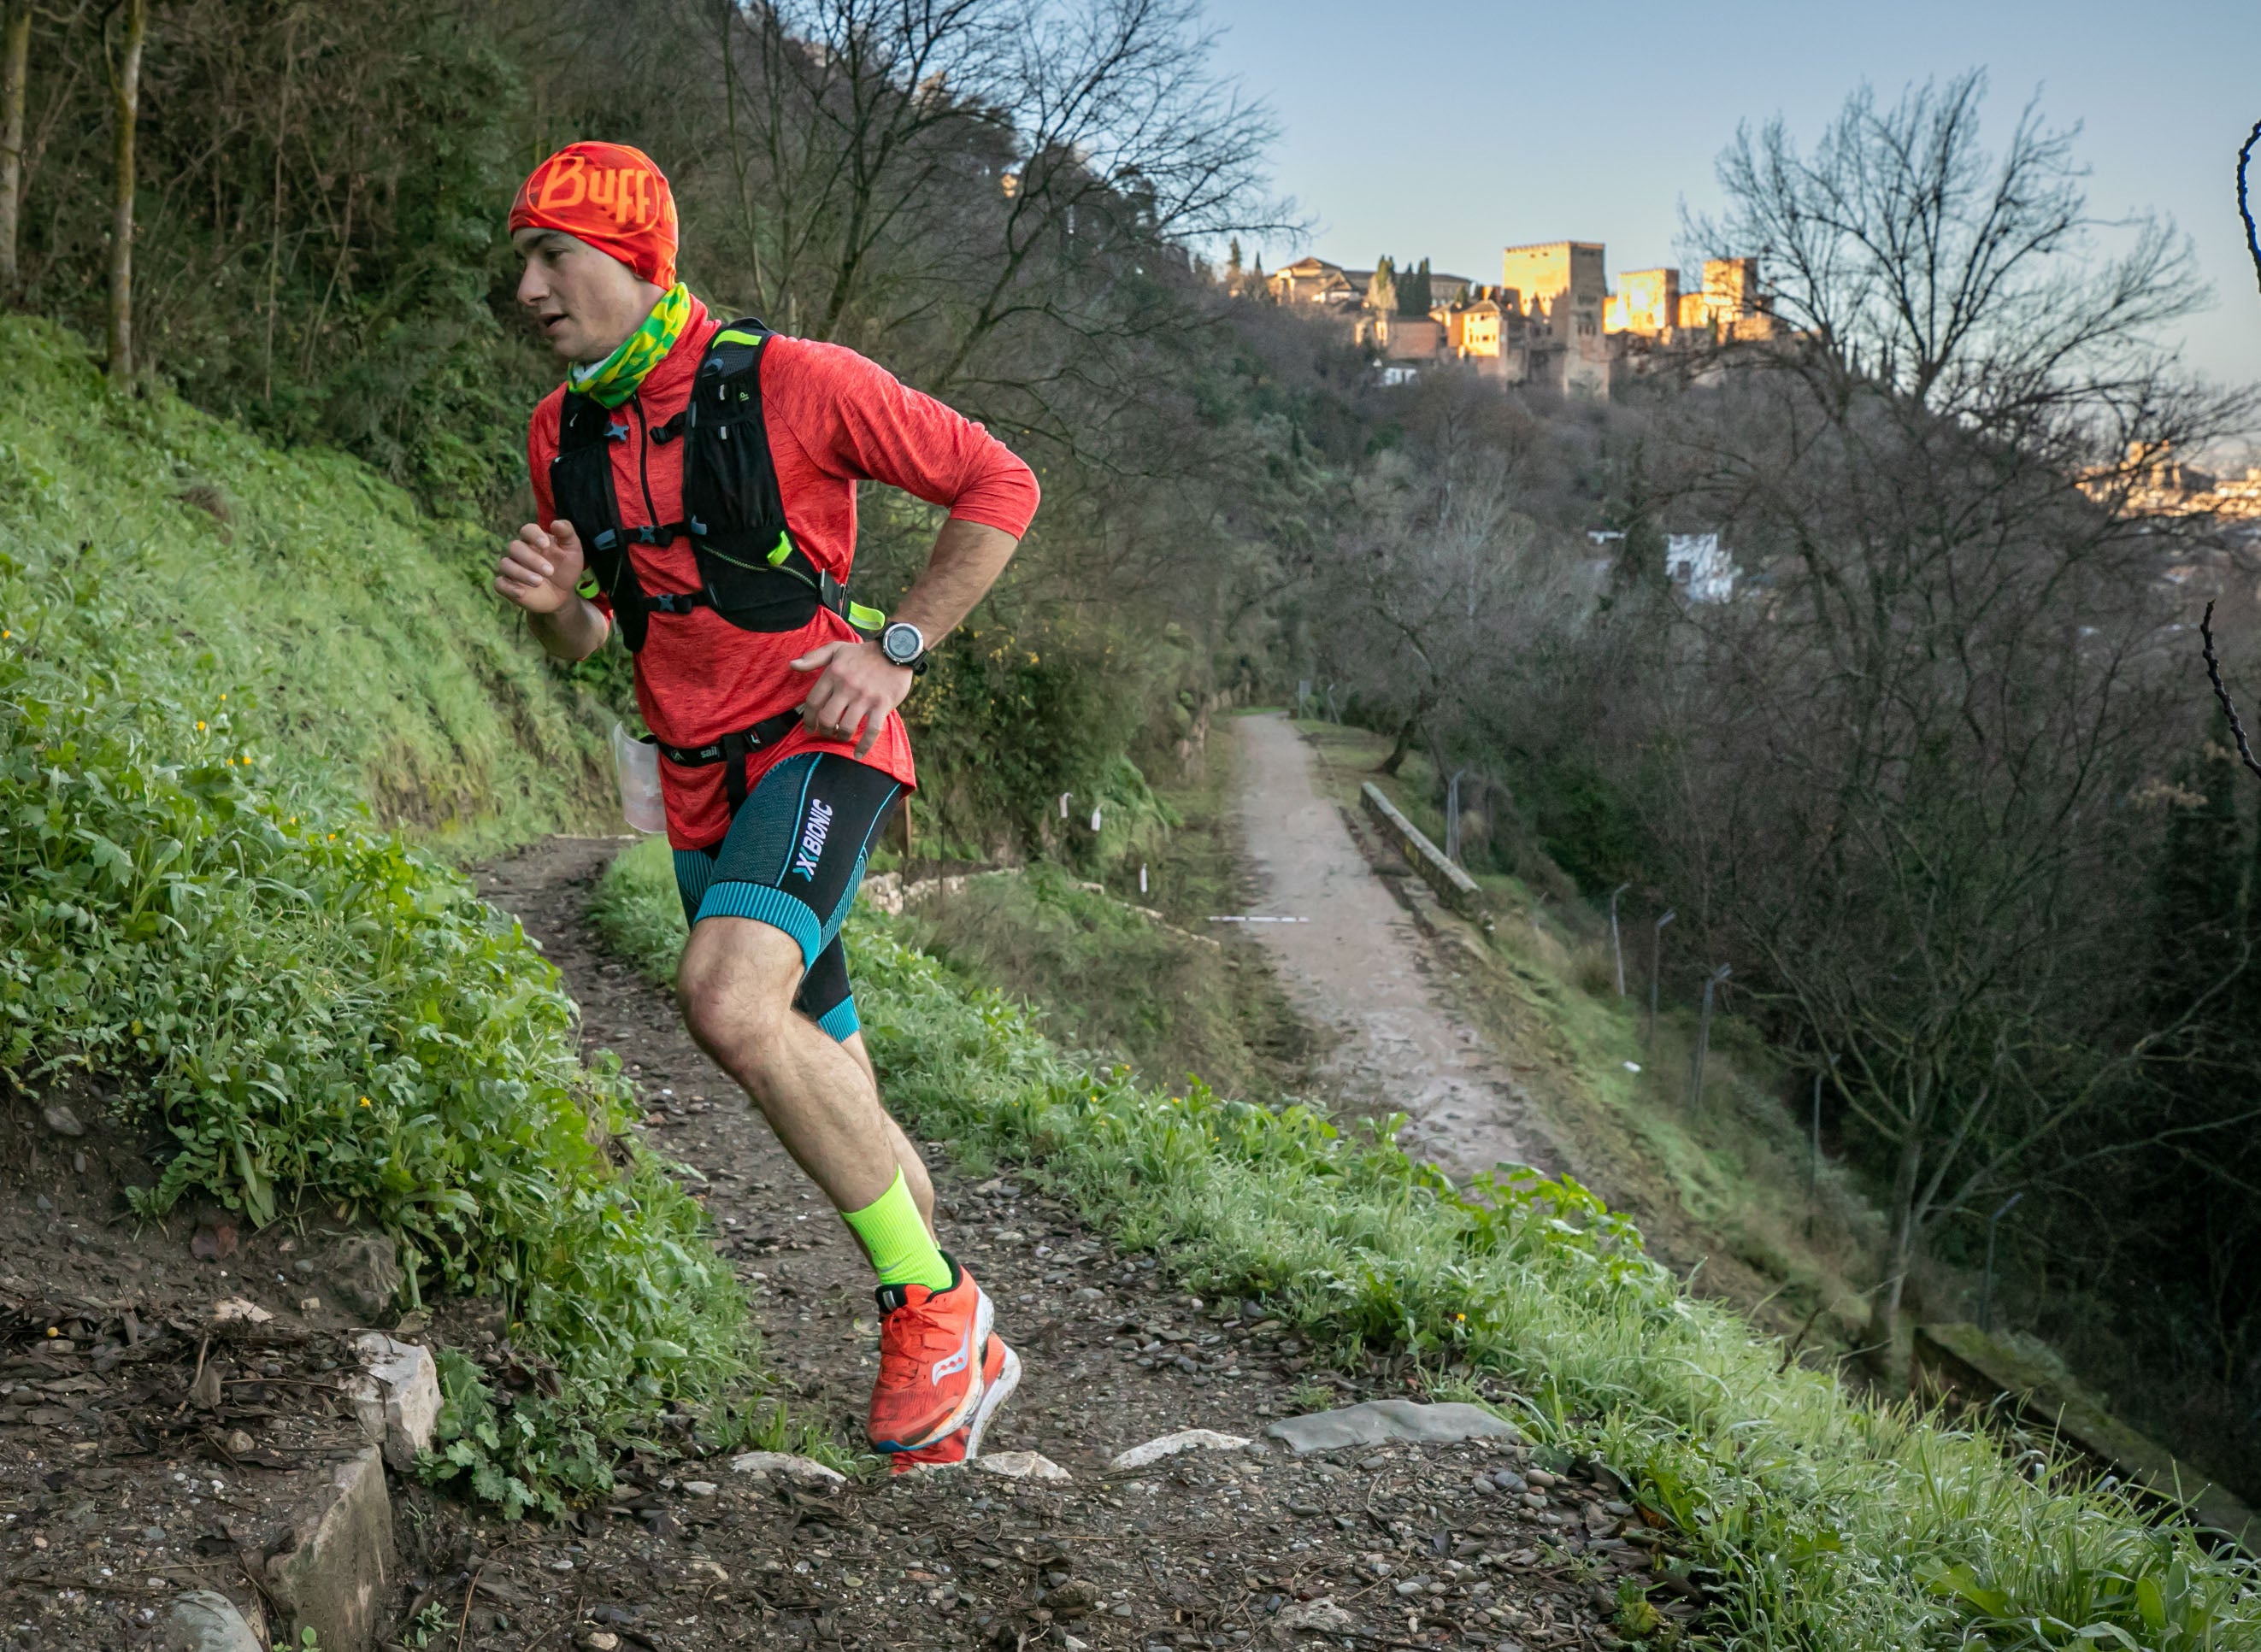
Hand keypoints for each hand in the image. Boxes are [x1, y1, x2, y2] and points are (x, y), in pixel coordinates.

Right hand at [494, 520, 586, 614]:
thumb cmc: (566, 568)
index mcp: (534, 540)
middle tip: (550, 571)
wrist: (563, 593)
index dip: (534, 535)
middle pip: (514, 547)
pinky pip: (499, 583)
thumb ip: (567, 534)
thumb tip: (556, 523)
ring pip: (505, 564)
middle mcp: (520, 552)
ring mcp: (512, 568)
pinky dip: (508, 588)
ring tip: (539, 582)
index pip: (527, 530)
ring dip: (521, 573)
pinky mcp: (507, 585)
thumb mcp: (573, 550)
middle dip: (531, 559)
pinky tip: (521, 593)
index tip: (546, 545)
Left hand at [790, 640, 912, 757]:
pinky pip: (872, 731)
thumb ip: (813, 657)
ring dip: (841, 736)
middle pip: (827, 718)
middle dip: (824, 730)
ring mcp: (865, 698)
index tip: (809, 728)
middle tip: (827, 732)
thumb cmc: (863, 653)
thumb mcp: (836, 649)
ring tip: (842, 736)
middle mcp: (847, 687)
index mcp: (834, 674)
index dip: (808, 719)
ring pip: (847, 726)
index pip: (813, 702)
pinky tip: (858, 754)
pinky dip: (864, 746)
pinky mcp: (882, 705)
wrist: (896, 650)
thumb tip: (792, 665)